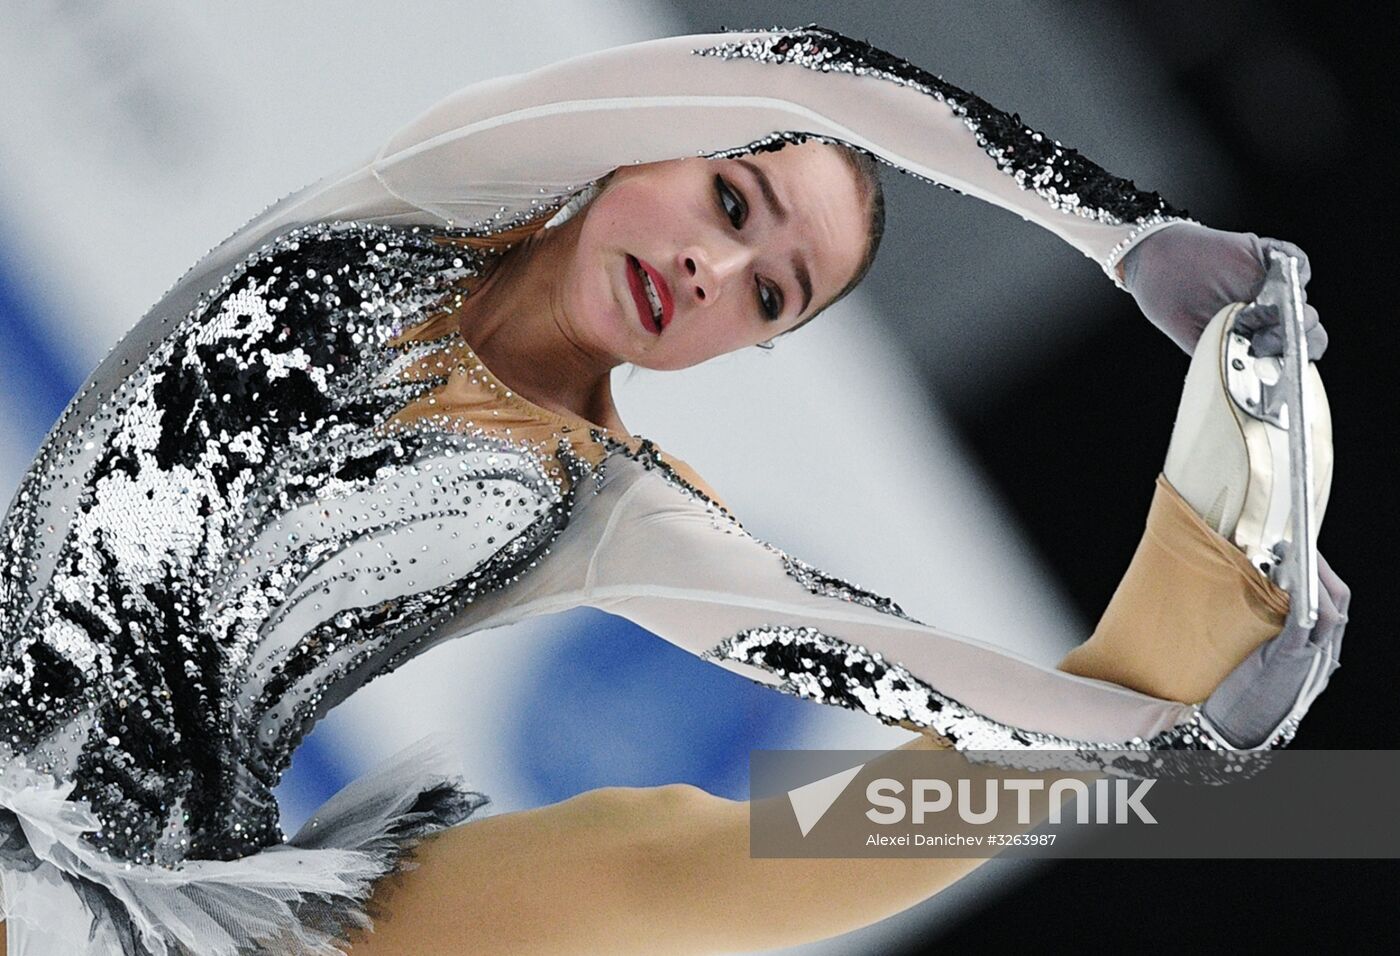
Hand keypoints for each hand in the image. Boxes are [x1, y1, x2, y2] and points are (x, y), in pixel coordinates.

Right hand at [1121, 222, 1327, 359]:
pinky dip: (1295, 266)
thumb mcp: (1193, 336)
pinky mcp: (1263, 255)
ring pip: (1301, 293)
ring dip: (1294, 301)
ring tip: (1264, 307)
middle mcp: (1261, 308)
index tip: (1282, 358)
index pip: (1287, 348)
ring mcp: (1265, 282)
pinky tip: (1280, 274)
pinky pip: (1295, 259)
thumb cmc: (1167, 298)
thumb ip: (1223, 353)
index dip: (1294, 354)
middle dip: (1301, 332)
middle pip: (1304, 323)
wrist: (1151, 258)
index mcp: (1248, 332)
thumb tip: (1252, 371)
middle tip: (1274, 336)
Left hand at [1201, 551, 1349, 747]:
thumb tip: (1265, 596)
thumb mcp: (1267, 661)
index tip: (1303, 552)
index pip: (1336, 605)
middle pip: (1340, 601)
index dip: (1324, 575)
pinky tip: (1287, 578)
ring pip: (1329, 609)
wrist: (1231, 733)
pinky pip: (1305, 624)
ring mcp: (1310, 660)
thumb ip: (1276, 634)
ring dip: (1311, 576)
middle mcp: (1323, 656)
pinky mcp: (1289, 662)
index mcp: (1321, 654)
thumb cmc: (1243, 696)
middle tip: (1294, 544)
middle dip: (1321, 568)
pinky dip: (1302, 598)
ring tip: (1287, 554)